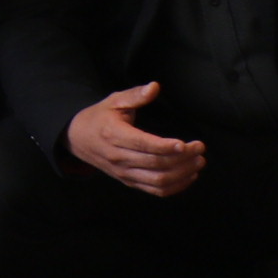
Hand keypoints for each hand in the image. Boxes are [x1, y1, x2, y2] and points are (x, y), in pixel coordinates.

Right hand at [66, 82, 206, 196]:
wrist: (77, 139)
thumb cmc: (99, 117)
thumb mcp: (113, 101)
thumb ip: (135, 95)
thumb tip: (155, 87)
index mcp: (114, 135)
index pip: (144, 145)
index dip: (166, 146)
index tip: (186, 143)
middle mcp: (118, 157)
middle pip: (156, 164)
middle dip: (183, 158)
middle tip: (200, 148)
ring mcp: (123, 172)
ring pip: (159, 180)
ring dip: (183, 173)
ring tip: (198, 162)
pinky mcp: (129, 182)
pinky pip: (156, 190)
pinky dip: (176, 187)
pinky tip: (189, 176)